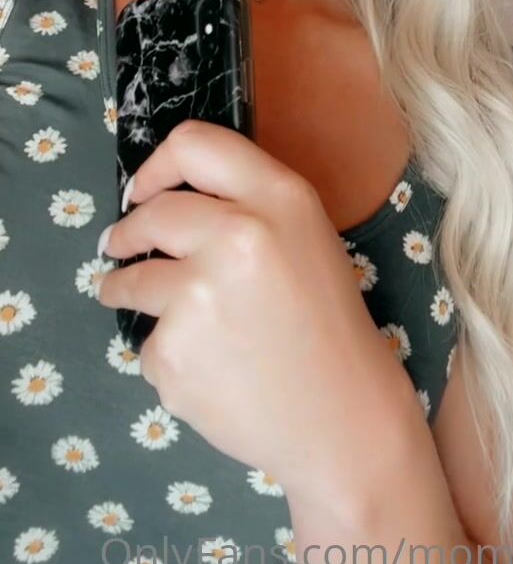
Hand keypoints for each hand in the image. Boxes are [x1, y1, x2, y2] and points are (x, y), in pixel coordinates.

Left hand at [94, 121, 407, 496]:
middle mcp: (236, 236)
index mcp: (278, 199)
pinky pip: (146, 345)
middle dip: (125, 234)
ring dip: (123, 291)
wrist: (344, 419)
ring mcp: (199, 296)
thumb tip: (159, 200)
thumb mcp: (305, 238)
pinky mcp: (174, 353)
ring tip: (155, 312)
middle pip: (150, 215)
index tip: (142, 193)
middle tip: (118, 248)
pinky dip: (165, 356)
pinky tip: (207, 370)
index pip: (192, 144)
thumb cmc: (327, 324)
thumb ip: (246, 206)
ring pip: (131, 282)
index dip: (155, 167)